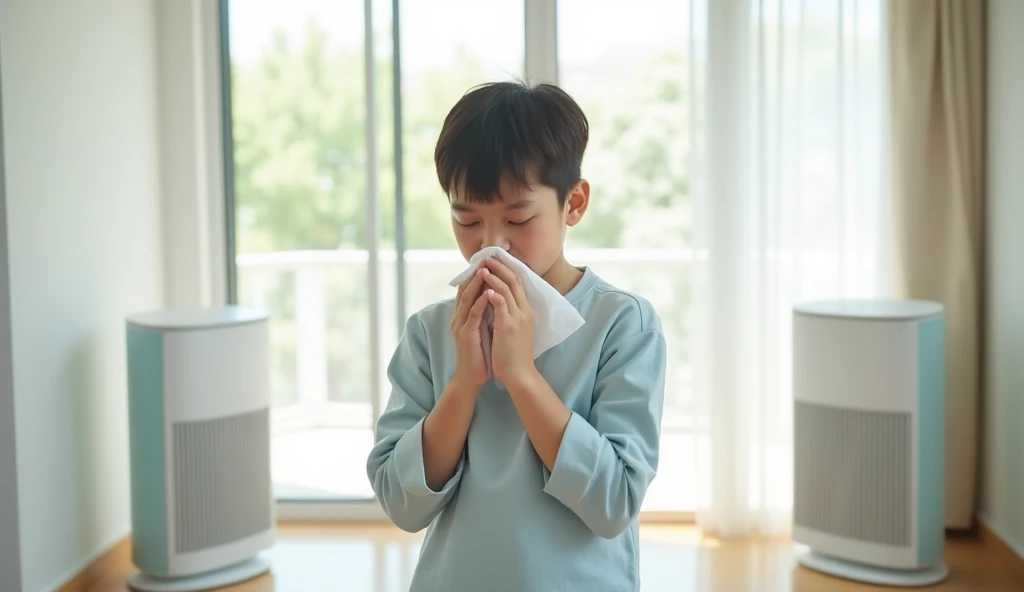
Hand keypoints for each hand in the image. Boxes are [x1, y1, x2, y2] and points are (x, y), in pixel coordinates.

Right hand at [450, 266, 489, 389]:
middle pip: (465, 290)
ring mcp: (461, 326)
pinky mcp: (466, 335)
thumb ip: (483, 314)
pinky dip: (480, 303)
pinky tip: (488, 294)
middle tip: (484, 259)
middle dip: (474, 274)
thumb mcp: (480, 329)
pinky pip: (474, 316)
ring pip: (467, 300)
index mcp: (462, 316)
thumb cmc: (478, 354)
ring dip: (476, 284)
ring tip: (485, 270)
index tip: (487, 261)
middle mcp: (458, 318)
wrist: (471, 378)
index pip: (468, 290)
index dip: (475, 275)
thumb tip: (493, 297)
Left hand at [480, 257, 535, 386]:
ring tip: (482, 268)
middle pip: (514, 280)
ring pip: (507, 289)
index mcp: (526, 312)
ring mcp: (517, 318)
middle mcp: (524, 311)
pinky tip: (484, 287)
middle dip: (500, 267)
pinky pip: (500, 303)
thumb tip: (496, 302)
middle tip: (487, 258)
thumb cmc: (515, 356)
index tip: (495, 261)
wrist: (520, 375)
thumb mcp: (515, 331)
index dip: (506, 270)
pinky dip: (492, 293)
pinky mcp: (508, 326)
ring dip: (494, 276)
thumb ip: (508, 316)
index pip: (518, 284)